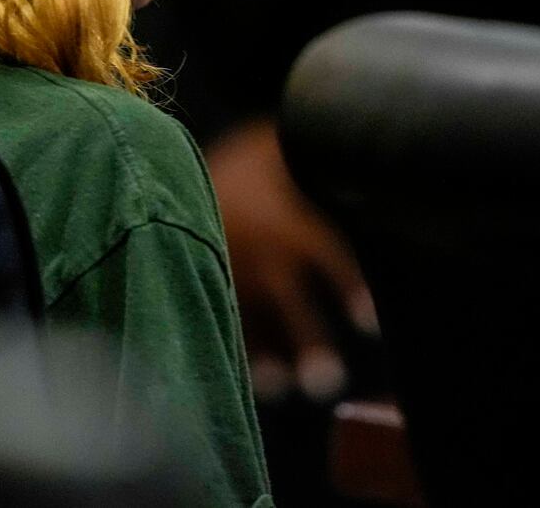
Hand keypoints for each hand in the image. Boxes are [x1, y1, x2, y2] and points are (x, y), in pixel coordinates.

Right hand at [207, 117, 377, 402]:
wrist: (171, 166)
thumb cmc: (246, 164)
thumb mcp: (278, 151)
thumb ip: (320, 158)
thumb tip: (368, 156)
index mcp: (285, 220)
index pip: (324, 253)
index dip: (346, 285)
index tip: (369, 322)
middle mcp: (257, 252)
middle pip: (287, 301)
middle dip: (306, 339)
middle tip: (327, 381)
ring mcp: (227, 274)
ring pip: (250, 322)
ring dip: (266, 358)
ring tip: (284, 388)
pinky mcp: (204, 285)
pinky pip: (222, 322)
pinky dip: (243, 353)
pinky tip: (262, 383)